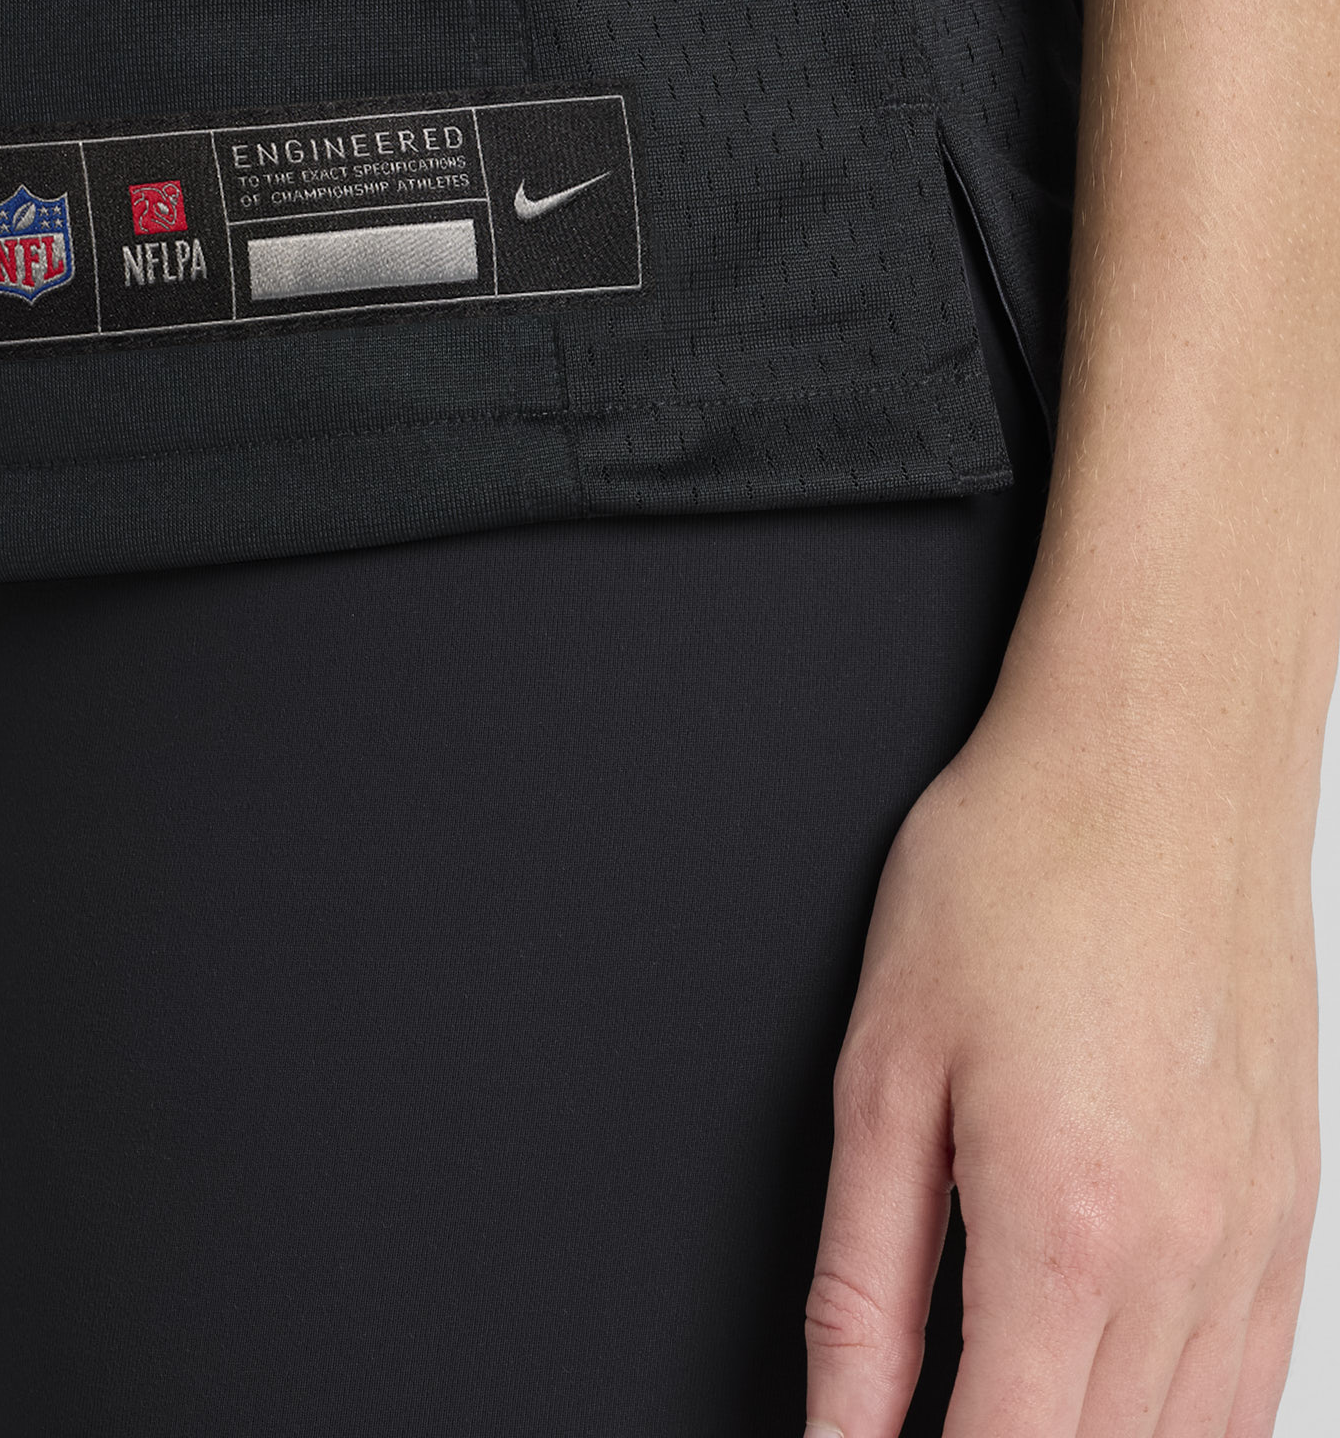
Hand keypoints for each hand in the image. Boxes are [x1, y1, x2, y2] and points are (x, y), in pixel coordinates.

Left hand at [803, 685, 1319, 1437]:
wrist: (1158, 764)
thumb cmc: (1018, 874)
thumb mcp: (884, 1069)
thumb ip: (863, 1277)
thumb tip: (841, 1420)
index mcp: (1063, 1228)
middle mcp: (1186, 1257)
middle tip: (930, 1425)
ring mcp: (1262, 1238)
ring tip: (1007, 1407)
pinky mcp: (1296, 1205)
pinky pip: (1258, 1382)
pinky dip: (1187, 1423)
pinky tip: (1121, 1406)